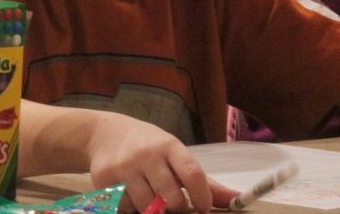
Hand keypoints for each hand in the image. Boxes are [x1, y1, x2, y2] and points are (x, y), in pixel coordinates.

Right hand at [85, 114, 238, 212]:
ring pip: (147, 206)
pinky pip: (124, 207)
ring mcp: (125, 167)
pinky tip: (129, 193)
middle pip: (171, 196)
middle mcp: (148, 155)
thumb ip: (202, 180)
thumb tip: (234, 199)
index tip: (205, 208)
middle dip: (177, 207)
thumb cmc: (149, 147)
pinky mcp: (105, 180)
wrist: (106, 134)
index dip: (203, 196)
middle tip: (174, 204)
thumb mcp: (175, 154)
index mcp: (170, 146)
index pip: (193, 173)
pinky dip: (130, 207)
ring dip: (152, 208)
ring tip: (151, 196)